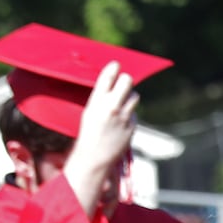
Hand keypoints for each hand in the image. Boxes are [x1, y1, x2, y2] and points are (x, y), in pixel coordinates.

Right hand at [61, 61, 138, 216]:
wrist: (94, 158)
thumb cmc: (88, 134)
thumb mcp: (89, 113)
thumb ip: (101, 99)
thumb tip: (114, 86)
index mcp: (96, 102)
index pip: (107, 78)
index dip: (113, 69)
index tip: (116, 64)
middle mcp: (111, 107)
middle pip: (127, 82)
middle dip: (127, 80)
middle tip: (124, 81)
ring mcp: (124, 117)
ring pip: (134, 96)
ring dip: (130, 97)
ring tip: (122, 104)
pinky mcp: (132, 126)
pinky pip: (134, 114)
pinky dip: (129, 115)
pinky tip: (120, 123)